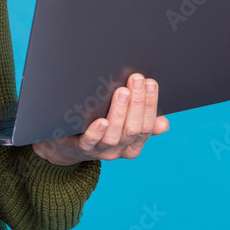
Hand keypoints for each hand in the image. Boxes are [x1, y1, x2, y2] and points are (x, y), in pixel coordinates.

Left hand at [31, 72, 169, 165]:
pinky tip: (100, 121)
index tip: (150, 83)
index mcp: (132, 145)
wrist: (65, 146)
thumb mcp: (122, 126)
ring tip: (122, 91)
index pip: (147, 126)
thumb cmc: (98, 127)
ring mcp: (99, 151)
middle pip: (133, 129)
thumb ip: (141, 122)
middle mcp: (118, 150)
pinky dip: (96, 132)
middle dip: (137, 103)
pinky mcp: (80, 147)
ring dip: (119, 112)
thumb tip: (164, 123)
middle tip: (137, 79)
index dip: (150, 104)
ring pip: (114, 135)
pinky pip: (89, 142)